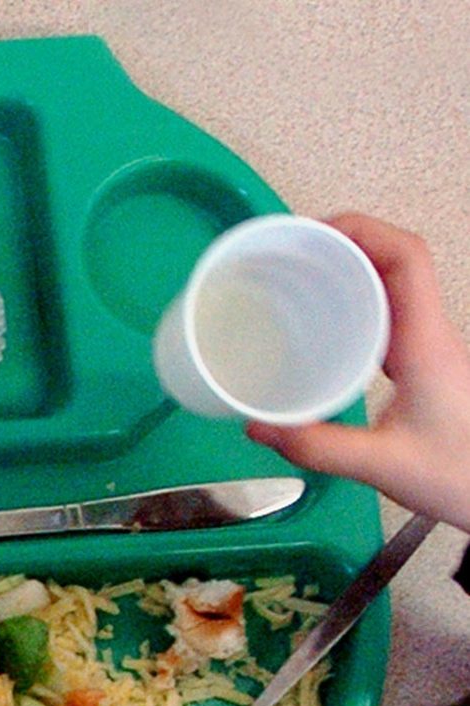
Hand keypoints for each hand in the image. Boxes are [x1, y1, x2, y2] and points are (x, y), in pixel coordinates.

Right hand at [247, 214, 469, 531]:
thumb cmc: (459, 474)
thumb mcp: (383, 465)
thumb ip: (318, 447)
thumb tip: (256, 426)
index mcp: (426, 343)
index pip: (406, 258)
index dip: (361, 231)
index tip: (308, 233)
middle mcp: (430, 335)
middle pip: (396, 259)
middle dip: (343, 243)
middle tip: (288, 253)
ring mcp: (427, 348)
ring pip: (391, 285)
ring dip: (348, 269)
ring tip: (294, 278)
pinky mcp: (419, 364)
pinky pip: (385, 315)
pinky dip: (351, 303)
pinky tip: (318, 324)